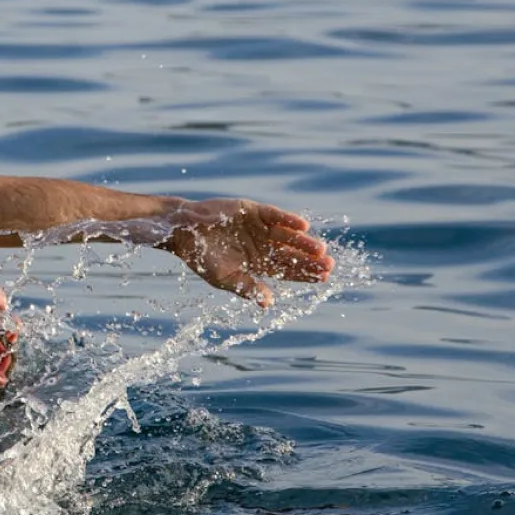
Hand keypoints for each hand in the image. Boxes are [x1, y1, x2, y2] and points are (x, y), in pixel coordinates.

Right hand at [166, 199, 332, 307]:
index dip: (306, 274)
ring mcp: (260, 227)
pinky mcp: (254, 210)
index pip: (288, 270)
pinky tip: (303, 226)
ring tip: (320, 250)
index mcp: (259, 263)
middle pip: (292, 254)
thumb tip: (268, 304)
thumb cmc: (202, 258)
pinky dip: (288, 220)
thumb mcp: (225, 278)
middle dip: (310, 260)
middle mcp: (264, 245)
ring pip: (288, 235)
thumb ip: (247, 288)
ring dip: (303, 242)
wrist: (184, 232)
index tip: (324, 278)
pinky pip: (275, 215)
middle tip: (330, 265)